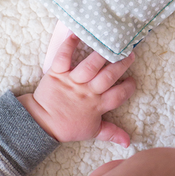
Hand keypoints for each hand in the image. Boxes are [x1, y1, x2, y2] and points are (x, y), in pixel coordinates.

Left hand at [18, 34, 135, 146]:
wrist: (41, 123)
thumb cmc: (68, 126)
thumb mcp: (92, 132)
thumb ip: (111, 133)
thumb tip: (129, 141)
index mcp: (96, 106)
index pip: (118, 95)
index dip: (128, 88)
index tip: (133, 80)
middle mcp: (87, 92)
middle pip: (107, 77)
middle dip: (121, 65)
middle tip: (130, 54)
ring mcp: (72, 81)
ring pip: (90, 66)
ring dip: (101, 54)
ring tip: (111, 44)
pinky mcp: (57, 73)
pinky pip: (64, 57)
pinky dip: (69, 45)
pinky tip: (77, 34)